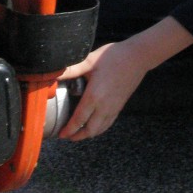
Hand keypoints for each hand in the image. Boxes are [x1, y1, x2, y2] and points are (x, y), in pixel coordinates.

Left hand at [58, 16, 192, 141]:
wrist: (137, 57)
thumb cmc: (113, 56)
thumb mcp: (90, 61)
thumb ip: (72, 70)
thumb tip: (55, 73)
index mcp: (94, 96)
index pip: (78, 120)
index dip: (69, 129)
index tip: (61, 134)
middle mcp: (104, 106)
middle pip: (90, 130)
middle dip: (77, 136)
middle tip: (67, 136)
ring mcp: (113, 107)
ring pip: (100, 129)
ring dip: (88, 134)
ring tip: (79, 133)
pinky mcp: (120, 105)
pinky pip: (108, 123)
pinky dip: (99, 129)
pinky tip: (96, 125)